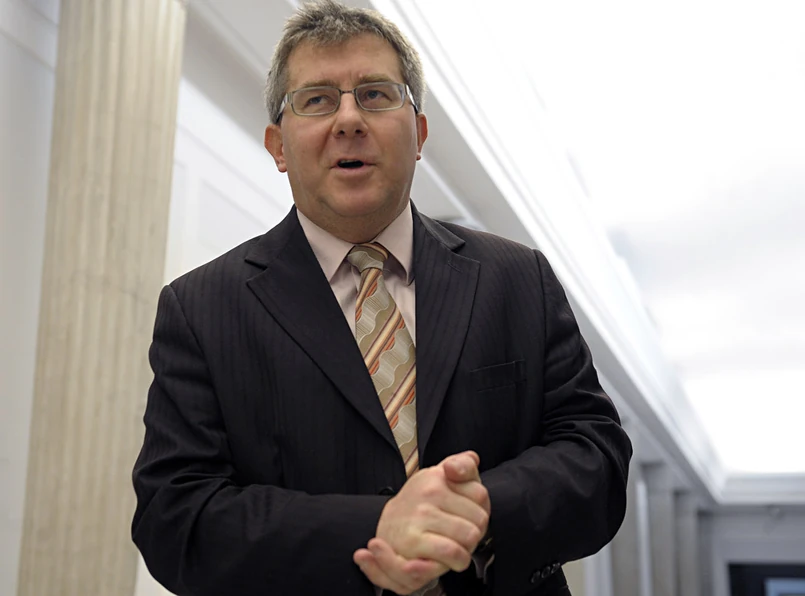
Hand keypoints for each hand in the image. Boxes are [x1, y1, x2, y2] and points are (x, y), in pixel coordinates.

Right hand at [355, 451, 489, 590]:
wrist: (389, 526)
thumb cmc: (425, 503)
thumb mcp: (444, 477)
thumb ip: (463, 464)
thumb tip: (462, 464)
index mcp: (437, 476)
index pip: (481, 496)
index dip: (477, 510)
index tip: (464, 514)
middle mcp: (428, 492)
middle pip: (480, 521)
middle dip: (474, 532)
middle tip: (458, 534)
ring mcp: (420, 516)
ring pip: (470, 538)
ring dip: (466, 548)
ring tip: (453, 546)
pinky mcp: (413, 541)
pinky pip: (452, 553)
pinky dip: (456, 561)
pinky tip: (447, 559)